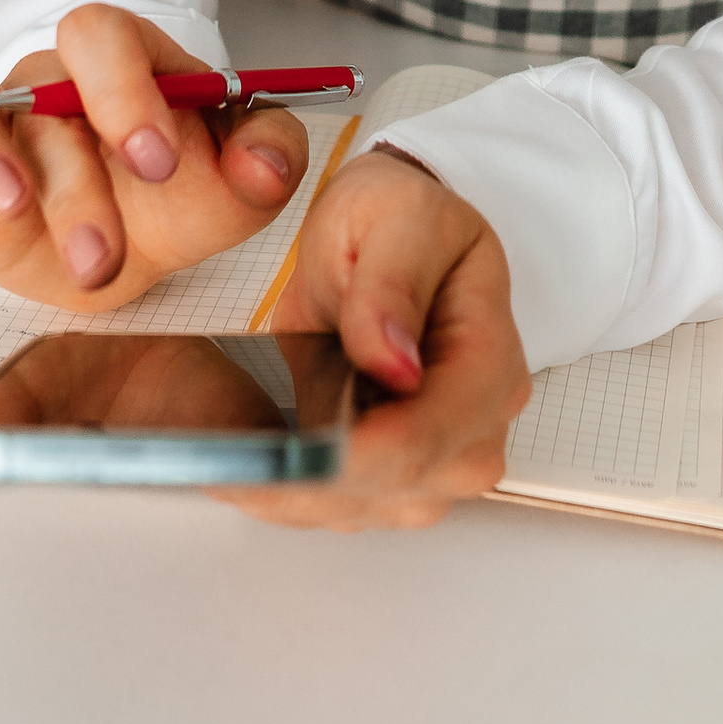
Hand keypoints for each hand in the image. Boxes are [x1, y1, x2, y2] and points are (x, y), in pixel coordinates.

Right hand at [0, 4, 307, 308]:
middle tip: (101, 254)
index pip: (103, 33)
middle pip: (38, 87)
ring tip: (11, 214)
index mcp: (121, 61)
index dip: (123, 88)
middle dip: (72, 181)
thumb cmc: (175, 194)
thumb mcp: (237, 183)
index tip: (157, 161)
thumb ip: (269, 158)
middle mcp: (48, 81)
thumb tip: (267, 158)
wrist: (126, 239)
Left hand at [229, 148, 529, 530]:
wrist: (384, 234)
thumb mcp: (396, 215)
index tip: (294, 451)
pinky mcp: (393, 467)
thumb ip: (393, 284)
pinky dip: (290, 492)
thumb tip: (393, 360)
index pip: (434, 433)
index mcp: (488, 353)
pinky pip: (342, 503)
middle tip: (241, 460)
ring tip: (234, 462)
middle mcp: (475, 419)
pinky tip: (245, 467)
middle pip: (406, 487)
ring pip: (370, 508)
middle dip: (321, 480)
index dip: (362, 452)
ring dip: (300, 494)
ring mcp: (437, 452)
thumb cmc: (400, 218)